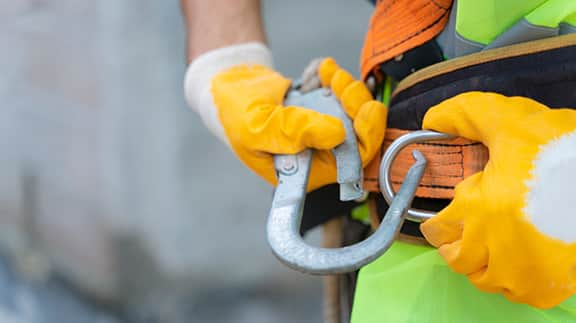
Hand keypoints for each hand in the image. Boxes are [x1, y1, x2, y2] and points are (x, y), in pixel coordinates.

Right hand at [211, 58, 386, 190]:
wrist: (230, 88)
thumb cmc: (237, 116)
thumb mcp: (257, 127)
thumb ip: (293, 132)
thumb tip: (338, 133)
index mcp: (306, 171)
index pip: (350, 163)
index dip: (366, 138)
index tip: (367, 108)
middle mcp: (321, 153)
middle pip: (360, 133)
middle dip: (355, 101)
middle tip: (338, 80)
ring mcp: (325, 128)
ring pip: (356, 108)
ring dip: (343, 85)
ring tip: (322, 74)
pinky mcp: (325, 106)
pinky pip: (341, 89)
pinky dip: (329, 76)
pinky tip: (312, 75)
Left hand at [420, 92, 575, 307]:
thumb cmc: (564, 148)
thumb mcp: (513, 119)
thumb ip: (467, 114)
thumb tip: (432, 118)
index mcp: (481, 208)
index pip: (438, 229)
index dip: (437, 223)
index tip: (443, 220)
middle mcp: (496, 247)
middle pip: (457, 259)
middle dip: (455, 245)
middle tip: (465, 233)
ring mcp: (524, 272)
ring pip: (485, 280)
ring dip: (481, 265)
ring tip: (490, 247)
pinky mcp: (551, 286)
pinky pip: (520, 295)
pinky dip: (514, 281)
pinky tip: (520, 261)